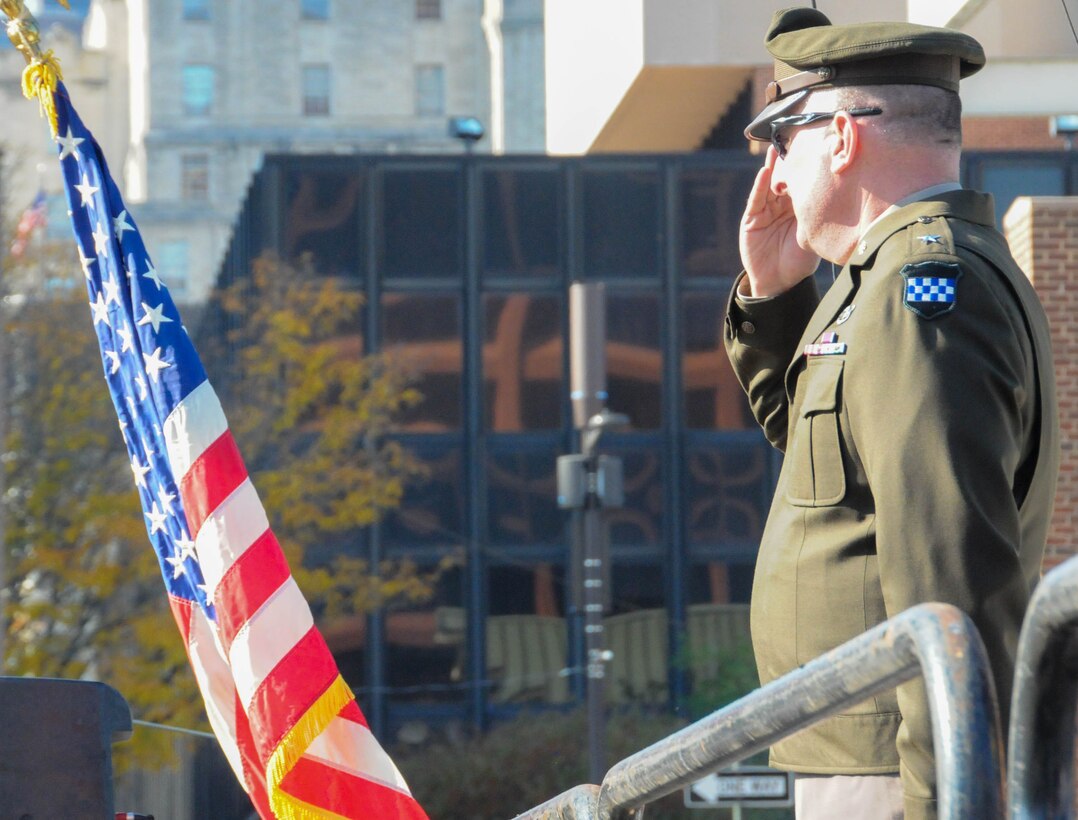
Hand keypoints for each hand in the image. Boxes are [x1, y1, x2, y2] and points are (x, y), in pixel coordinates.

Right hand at [738, 148, 819, 296]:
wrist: (779, 282)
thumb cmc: (799, 262)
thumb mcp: (812, 234)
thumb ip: (816, 215)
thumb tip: (838, 196)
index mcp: (798, 209)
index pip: (802, 183)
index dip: (806, 168)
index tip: (816, 150)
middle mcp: (781, 207)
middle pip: (785, 180)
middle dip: (789, 163)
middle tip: (796, 142)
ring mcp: (765, 212)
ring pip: (769, 185)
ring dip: (772, 168)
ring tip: (776, 150)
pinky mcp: (752, 220)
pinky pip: (756, 200)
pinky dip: (760, 186)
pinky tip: (765, 172)